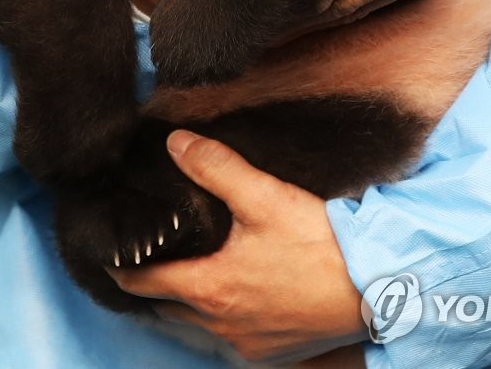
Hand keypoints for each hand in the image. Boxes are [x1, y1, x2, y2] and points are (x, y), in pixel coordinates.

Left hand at [109, 131, 366, 363]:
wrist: (380, 289)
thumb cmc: (323, 244)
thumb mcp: (266, 197)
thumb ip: (216, 167)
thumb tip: (175, 144)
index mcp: (210, 288)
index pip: (142, 281)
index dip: (121, 264)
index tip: (110, 248)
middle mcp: (220, 326)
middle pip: (163, 308)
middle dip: (149, 284)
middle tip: (142, 256)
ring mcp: (246, 345)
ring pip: (194, 327)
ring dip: (182, 304)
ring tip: (179, 274)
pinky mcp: (271, 353)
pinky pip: (226, 341)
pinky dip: (215, 321)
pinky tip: (228, 297)